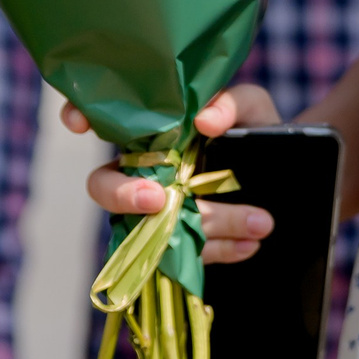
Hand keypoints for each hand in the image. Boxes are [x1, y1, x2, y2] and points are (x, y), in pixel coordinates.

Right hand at [69, 83, 281, 263]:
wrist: (280, 168)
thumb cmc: (251, 128)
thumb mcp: (249, 106)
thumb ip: (229, 104)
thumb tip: (204, 122)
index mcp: (151, 130)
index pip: (101, 119)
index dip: (80, 116)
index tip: (79, 124)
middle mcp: (144, 171)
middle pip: (104, 187)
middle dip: (122, 196)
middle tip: (157, 199)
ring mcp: (159, 212)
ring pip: (155, 228)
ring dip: (209, 225)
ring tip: (260, 222)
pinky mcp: (181, 244)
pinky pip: (188, 254)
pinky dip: (222, 249)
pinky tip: (251, 243)